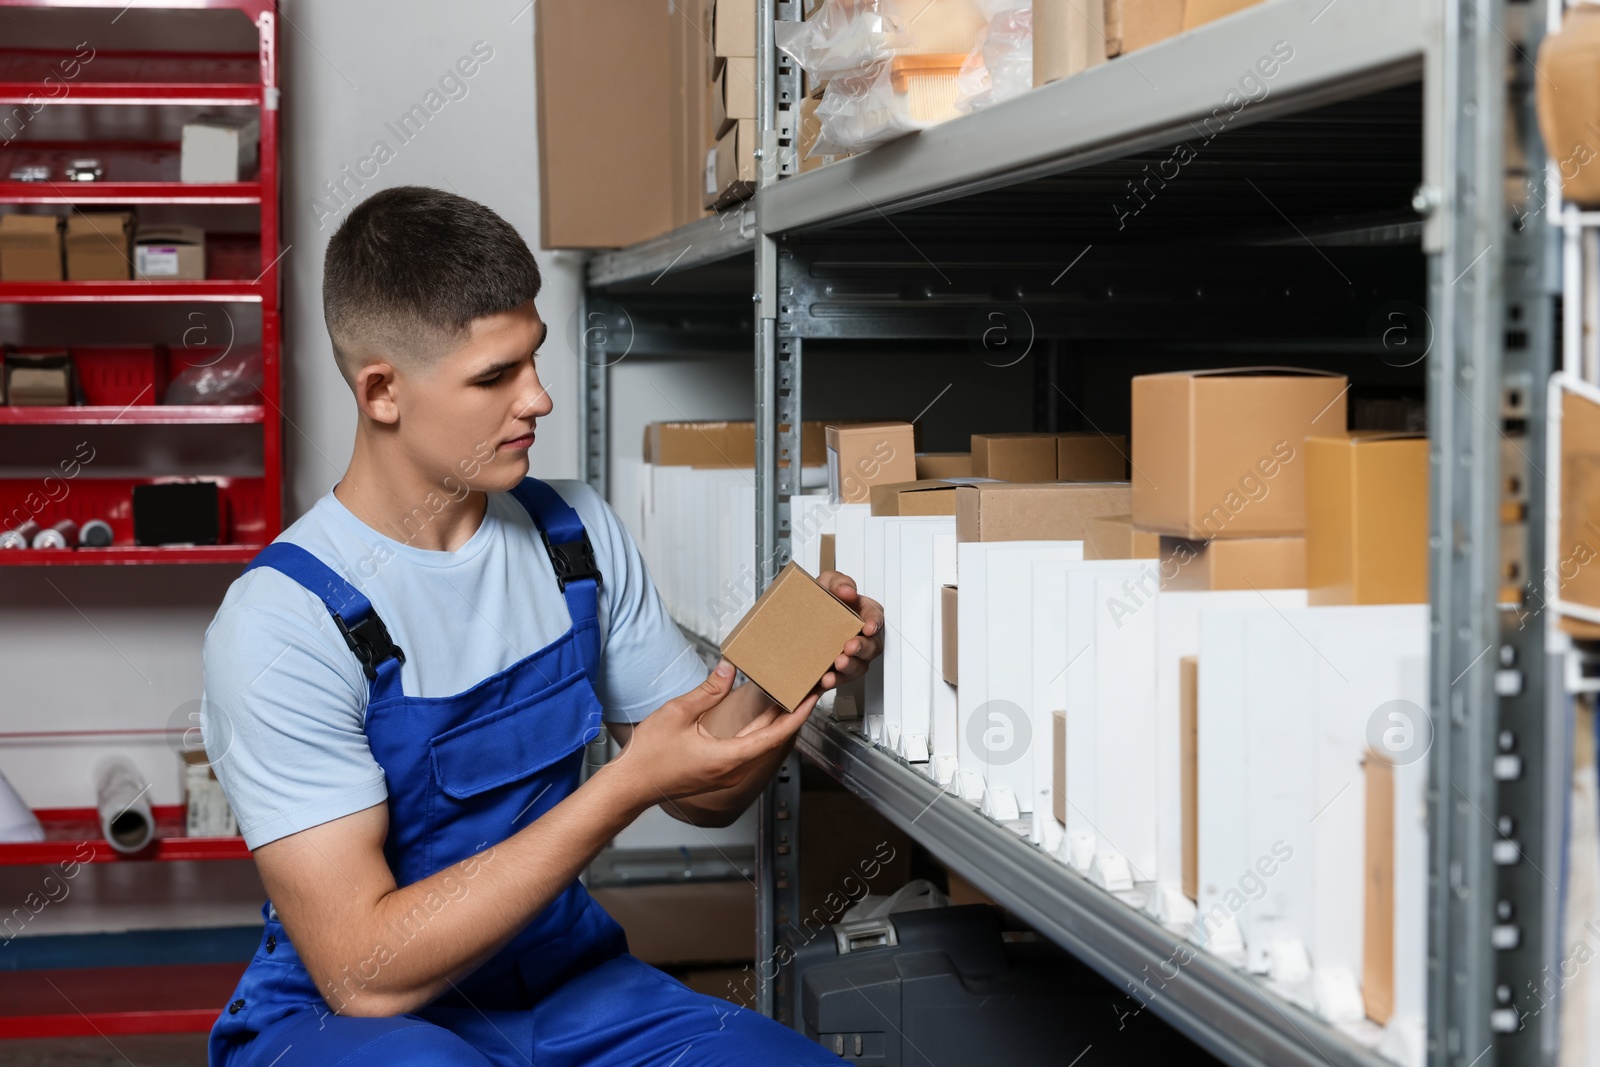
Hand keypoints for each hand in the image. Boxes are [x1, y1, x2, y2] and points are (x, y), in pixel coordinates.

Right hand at [604, 661, 817, 806]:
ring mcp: (728, 774)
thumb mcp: (678, 713)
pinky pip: (750, 749)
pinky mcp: (721, 772)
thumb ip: (708, 690)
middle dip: (792, 714)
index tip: (813, 698)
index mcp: (727, 757)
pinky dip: (761, 730)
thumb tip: (728, 669)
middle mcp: (733, 769)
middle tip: (807, 690)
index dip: (797, 715)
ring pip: (762, 745)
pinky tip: (764, 714)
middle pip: (773, 740)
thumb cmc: (649, 755)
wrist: (632, 784)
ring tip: (791, 697)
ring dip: (777, 722)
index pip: (774, 736)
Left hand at [816, 570, 883, 690]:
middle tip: (849, 647)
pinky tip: (817, 686)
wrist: (792, 622)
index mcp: (862, 615)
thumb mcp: (825, 584)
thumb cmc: (818, 602)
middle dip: (862, 649)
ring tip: (834, 669)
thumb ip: (838, 582)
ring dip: (847, 670)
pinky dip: (825, 687)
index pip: (876, 618)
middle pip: (871, 647)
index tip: (868, 626)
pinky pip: (833, 683)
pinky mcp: (833, 674)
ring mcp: (849, 658)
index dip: (874, 622)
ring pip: (856, 668)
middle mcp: (859, 639)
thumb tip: (847, 590)